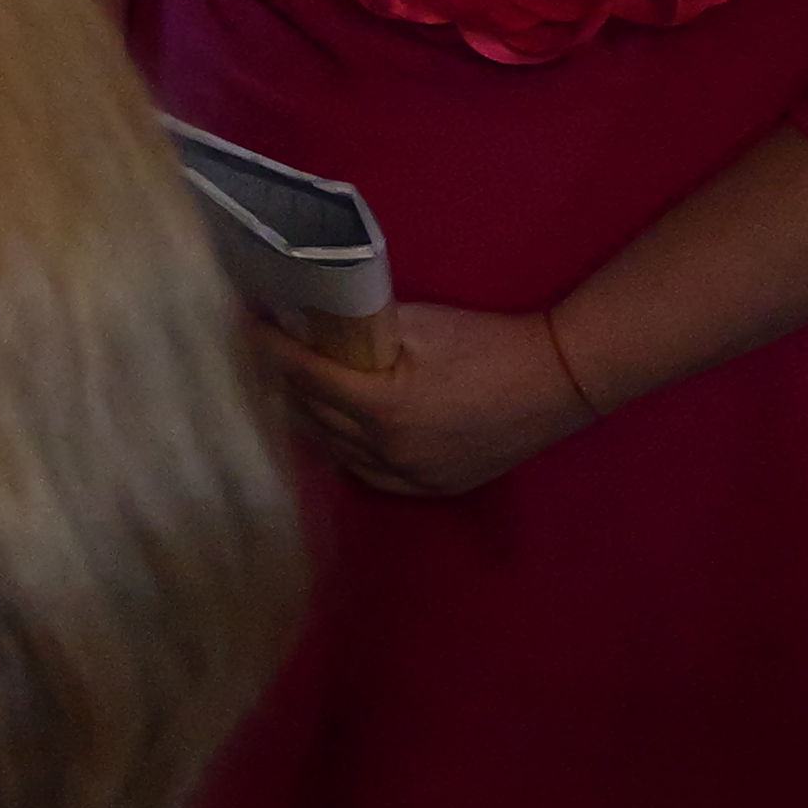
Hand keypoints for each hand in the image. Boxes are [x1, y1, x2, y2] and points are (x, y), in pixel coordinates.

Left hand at [254, 303, 591, 497]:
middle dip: (287, 383)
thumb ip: (367, 329)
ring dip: (313, 420)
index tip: (249, 329)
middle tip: (271, 356)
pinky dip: (347, 452)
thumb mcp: (423, 324)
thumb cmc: (490, 343)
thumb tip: (321, 320)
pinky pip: (371, 475)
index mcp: (383, 406)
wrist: (558, 381)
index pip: (306, 377)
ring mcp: (410, 475)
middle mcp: (388, 450)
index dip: (272, 350)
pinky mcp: (432, 487)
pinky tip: (338, 433)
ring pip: (338, 451)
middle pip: (314, 417)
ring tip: (299, 391)